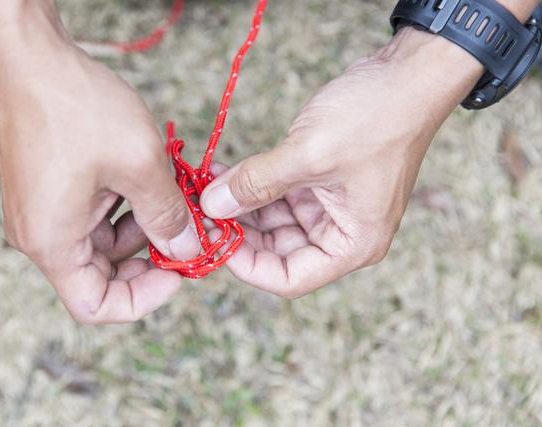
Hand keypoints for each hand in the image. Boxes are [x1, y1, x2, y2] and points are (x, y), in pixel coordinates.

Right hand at [0, 2, 199, 322]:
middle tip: (186, 233)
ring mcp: (44, 210)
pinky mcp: (50, 188)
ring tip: (171, 197)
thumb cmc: (75, 108)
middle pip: (101, 274)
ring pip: (101, 243)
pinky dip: (124, 207)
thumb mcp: (140, 165)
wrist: (29, 56)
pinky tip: (148, 180)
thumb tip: (185, 249)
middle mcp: (41, 234)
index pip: (96, 306)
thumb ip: (167, 215)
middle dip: (148, 257)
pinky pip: (93, 215)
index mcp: (53, 242)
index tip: (177, 273)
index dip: (142, 299)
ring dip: (141, 228)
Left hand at [201, 28, 483, 298]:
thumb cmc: (376, 117)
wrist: (408, 73)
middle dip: (238, 231)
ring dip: (239, 205)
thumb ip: (257, 183)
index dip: (248, 266)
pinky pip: (279, 194)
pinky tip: (222, 173)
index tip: (213, 242)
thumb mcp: (309, 154)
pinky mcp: (321, 182)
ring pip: (274, 222)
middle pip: (278, 251)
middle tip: (199, 211)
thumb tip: (211, 206)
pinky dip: (252, 185)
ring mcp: (332, 207)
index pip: (291, 278)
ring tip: (205, 186)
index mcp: (354, 243)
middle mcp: (343, 233)